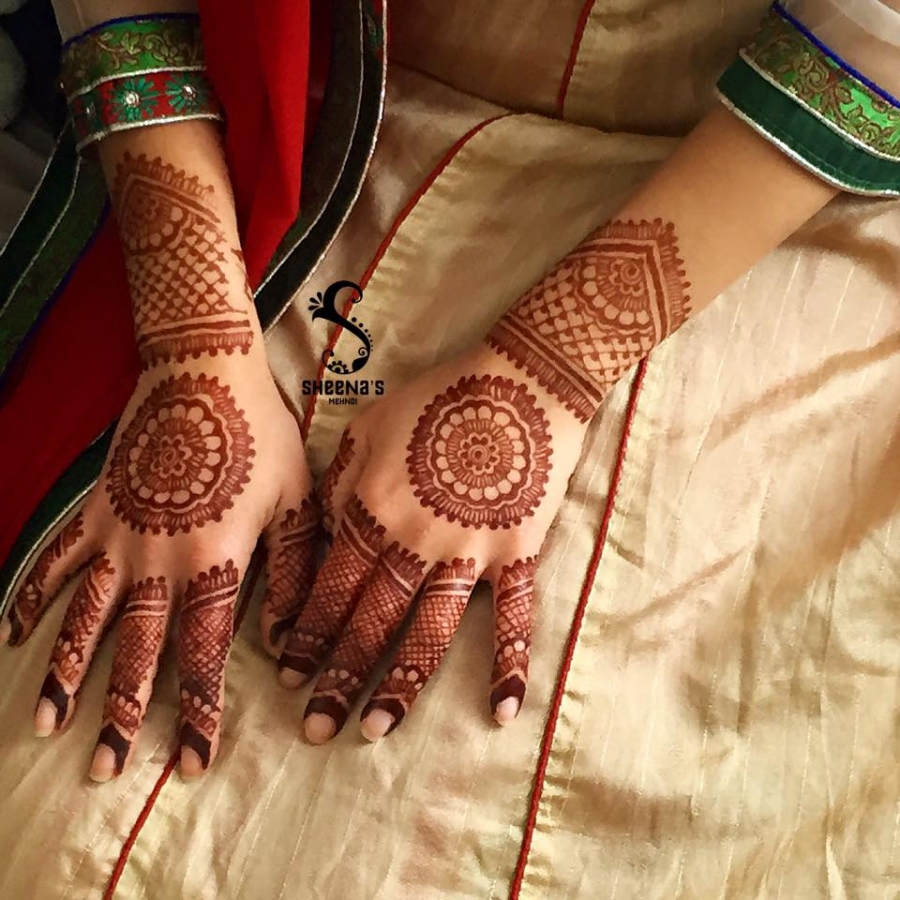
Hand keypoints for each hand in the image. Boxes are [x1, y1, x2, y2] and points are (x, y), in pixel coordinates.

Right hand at [0, 148, 319, 781]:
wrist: (205, 367)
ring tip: (47, 724)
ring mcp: (119, 535)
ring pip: (87, 618)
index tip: (188, 763)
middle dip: (125, 714)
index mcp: (214, 563)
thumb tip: (289, 643)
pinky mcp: (96, 507)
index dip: (197, 713)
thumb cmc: (262, 432)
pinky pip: (56, 559)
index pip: (204, 656)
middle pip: (138, 652)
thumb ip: (293, 573)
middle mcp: (159, 561)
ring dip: (66, 673)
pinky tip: (12, 633)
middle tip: (106, 769)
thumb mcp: (297, 501)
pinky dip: (32, 595)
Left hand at [277, 345, 588, 743]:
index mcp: (373, 509)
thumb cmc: (437, 397)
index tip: (289, 676)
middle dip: (338, 677)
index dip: (308, 635)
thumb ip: (341, 484)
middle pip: (370, 621)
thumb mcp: (368, 426)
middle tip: (315, 728)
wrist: (517, 379)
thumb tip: (327, 536)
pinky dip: (509, 664)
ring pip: (429, 631)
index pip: (331, 588)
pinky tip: (501, 712)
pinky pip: (515, 616)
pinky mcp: (518, 551)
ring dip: (401, 686)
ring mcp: (470, 550)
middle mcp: (415, 540)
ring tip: (375, 731)